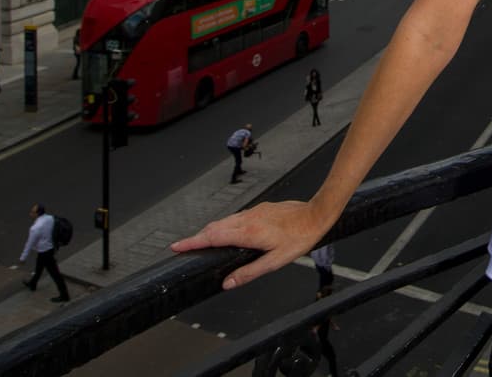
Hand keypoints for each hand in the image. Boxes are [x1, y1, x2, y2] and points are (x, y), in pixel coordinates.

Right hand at [171, 200, 327, 289]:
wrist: (315, 214)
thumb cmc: (299, 238)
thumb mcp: (276, 262)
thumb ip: (249, 272)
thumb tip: (228, 283)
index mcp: (248, 234)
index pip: (213, 237)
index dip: (193, 242)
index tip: (177, 246)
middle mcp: (247, 220)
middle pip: (214, 228)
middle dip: (196, 237)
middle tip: (183, 246)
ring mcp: (253, 212)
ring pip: (224, 221)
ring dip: (210, 231)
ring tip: (200, 241)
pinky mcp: (259, 209)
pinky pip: (235, 217)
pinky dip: (224, 225)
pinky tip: (227, 231)